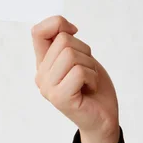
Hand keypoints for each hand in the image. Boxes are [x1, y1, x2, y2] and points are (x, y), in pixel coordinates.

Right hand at [32, 15, 119, 140]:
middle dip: (85, 51)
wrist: (104, 118)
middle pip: (63, 41)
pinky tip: (90, 89)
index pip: (38, 31)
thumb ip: (67, 42)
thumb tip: (63, 25)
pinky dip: (92, 77)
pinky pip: (79, 72)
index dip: (58, 23)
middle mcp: (41, 75)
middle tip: (87, 71)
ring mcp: (48, 88)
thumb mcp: (81, 58)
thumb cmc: (93, 87)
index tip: (74, 32)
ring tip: (88, 81)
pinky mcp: (60, 98)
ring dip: (89, 66)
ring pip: (71, 55)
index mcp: (43, 64)